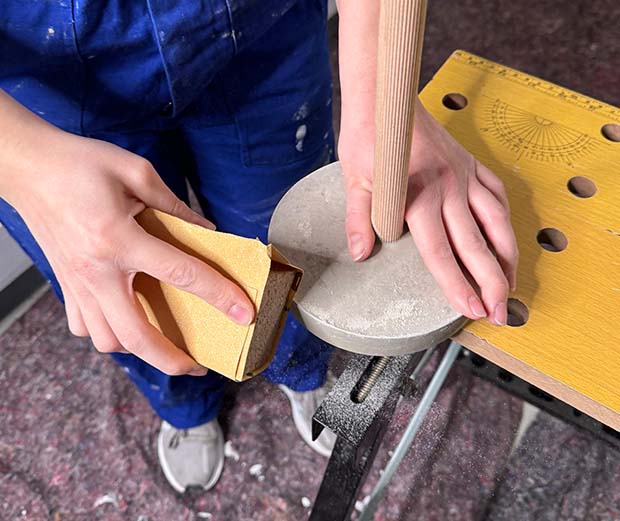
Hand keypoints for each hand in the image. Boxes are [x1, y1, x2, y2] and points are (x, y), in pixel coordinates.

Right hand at [4, 125, 254, 374]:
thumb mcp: (136, 171)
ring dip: (140, 349)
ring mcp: (77, 283)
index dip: (219, 296)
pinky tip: (124, 320)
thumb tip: (204, 229)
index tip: (244, 313)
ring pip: (108, 340)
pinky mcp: (65, 285)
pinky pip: (85, 327)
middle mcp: (97, 271)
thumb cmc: (78, 163)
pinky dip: (107, 334)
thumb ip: (174, 205)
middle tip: (197, 365)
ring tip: (164, 343)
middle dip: (172, 360)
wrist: (25, 167)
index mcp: (118, 239)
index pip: (181, 274)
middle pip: (137, 335)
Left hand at [339, 100, 517, 325]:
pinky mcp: (471, 164)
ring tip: (509, 287)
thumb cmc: (369, 138)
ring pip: (497, 222)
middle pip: (477, 245)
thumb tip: (361, 254)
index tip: (471, 310)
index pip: (442, 253)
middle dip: (490, 284)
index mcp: (419, 197)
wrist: (387, 98)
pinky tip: (507, 240)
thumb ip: (359, 220)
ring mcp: (465, 175)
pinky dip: (506, 220)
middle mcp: (449, 189)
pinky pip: (498, 195)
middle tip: (499, 314)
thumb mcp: (355, 181)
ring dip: (506, 257)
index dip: (457, 285)